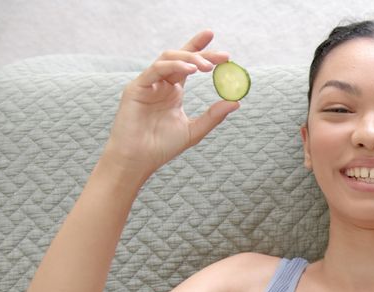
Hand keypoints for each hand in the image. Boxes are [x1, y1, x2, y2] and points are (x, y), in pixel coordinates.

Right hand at [102, 30, 238, 178]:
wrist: (138, 160)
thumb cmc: (162, 146)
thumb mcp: (194, 130)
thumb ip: (213, 116)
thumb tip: (236, 102)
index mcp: (173, 91)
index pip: (189, 64)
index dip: (202, 50)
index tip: (225, 50)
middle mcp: (161, 84)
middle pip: (181, 58)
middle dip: (202, 53)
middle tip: (225, 56)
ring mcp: (148, 84)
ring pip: (168, 59)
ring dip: (190, 59)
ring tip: (208, 67)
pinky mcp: (136, 87)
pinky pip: (155, 69)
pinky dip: (174, 66)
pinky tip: (191, 70)